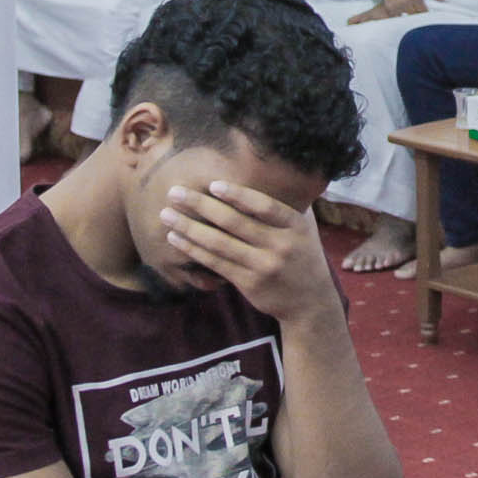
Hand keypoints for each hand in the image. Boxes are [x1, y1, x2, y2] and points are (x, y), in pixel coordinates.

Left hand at [158, 179, 338, 326]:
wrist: (310, 303)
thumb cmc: (303, 257)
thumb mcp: (305, 230)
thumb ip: (285, 208)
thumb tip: (267, 174)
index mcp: (295, 226)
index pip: (264, 206)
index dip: (238, 195)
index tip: (213, 185)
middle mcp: (280, 245)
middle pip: (234, 222)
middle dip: (201, 205)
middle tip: (175, 193)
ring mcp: (264, 266)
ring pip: (220, 244)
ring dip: (189, 227)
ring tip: (167, 215)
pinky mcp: (249, 283)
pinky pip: (216, 263)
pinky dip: (194, 249)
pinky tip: (176, 239)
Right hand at [352, 0, 439, 24]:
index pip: (423, 12)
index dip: (424, 14)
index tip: (425, 14)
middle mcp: (406, 1)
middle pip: (414, 15)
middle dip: (416, 15)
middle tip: (416, 12)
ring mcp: (397, 5)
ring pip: (405, 17)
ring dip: (407, 15)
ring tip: (408, 10)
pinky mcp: (390, 7)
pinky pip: (396, 17)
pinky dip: (399, 16)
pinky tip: (400, 11)